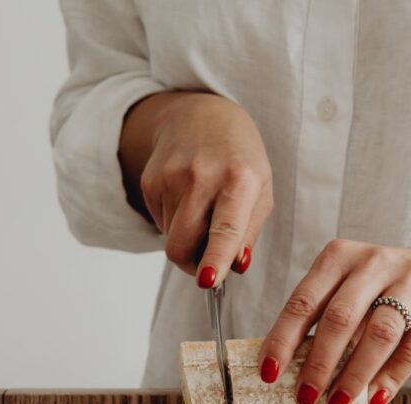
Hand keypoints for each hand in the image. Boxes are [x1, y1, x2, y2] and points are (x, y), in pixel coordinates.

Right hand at [119, 91, 272, 286]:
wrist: (200, 116)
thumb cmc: (239, 159)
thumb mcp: (261, 191)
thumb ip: (249, 233)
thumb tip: (235, 266)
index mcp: (239, 179)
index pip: (225, 228)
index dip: (215, 258)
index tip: (208, 280)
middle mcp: (201, 176)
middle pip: (182, 245)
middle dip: (193, 265)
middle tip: (209, 263)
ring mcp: (170, 178)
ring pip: (171, 239)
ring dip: (187, 240)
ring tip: (202, 212)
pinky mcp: (150, 182)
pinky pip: (160, 224)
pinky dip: (175, 223)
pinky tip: (187, 200)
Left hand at [258, 239, 410, 403]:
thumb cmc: (387, 289)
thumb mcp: (353, 288)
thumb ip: (327, 317)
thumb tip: (291, 370)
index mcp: (341, 255)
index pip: (304, 300)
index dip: (283, 339)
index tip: (269, 374)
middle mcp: (376, 260)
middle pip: (341, 317)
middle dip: (319, 363)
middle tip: (305, 397)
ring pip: (379, 333)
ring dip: (354, 375)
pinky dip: (392, 377)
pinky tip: (375, 400)